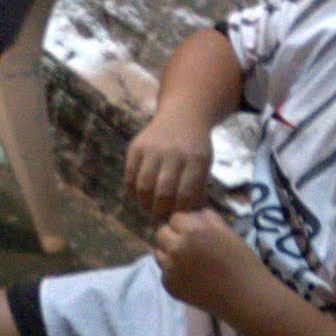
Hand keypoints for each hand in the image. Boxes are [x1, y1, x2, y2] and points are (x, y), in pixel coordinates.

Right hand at [121, 103, 219, 218]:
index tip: (179, 218)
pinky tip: (140, 197)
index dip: (181, 211)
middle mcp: (174, 152)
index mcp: (197, 158)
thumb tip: (188, 219)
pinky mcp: (136, 147)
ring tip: (150, 208)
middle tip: (162, 218)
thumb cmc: (195, 149)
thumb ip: (197, 190)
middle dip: (162, 211)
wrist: (182, 116)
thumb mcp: (205, 165)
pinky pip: (130, 177)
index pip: (186, 194)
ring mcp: (153, 148)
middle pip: (163, 192)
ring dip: (145, 204)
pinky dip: (133, 192)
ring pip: (144, 186)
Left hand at [151, 207, 264, 319]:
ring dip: (169, 253)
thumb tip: (196, 214)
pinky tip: (192, 277)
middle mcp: (177, 248)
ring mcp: (171, 269)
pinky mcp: (169, 286)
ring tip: (189, 261)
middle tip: (189, 245)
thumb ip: (209, 220)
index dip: (185, 223)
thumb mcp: (228, 233)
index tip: (195, 231)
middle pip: (161, 234)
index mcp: (193, 231)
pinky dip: (173, 272)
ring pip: (159, 253)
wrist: (246, 298)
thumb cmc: (243, 263)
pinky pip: (164, 272)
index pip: (175, 218)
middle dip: (173, 236)